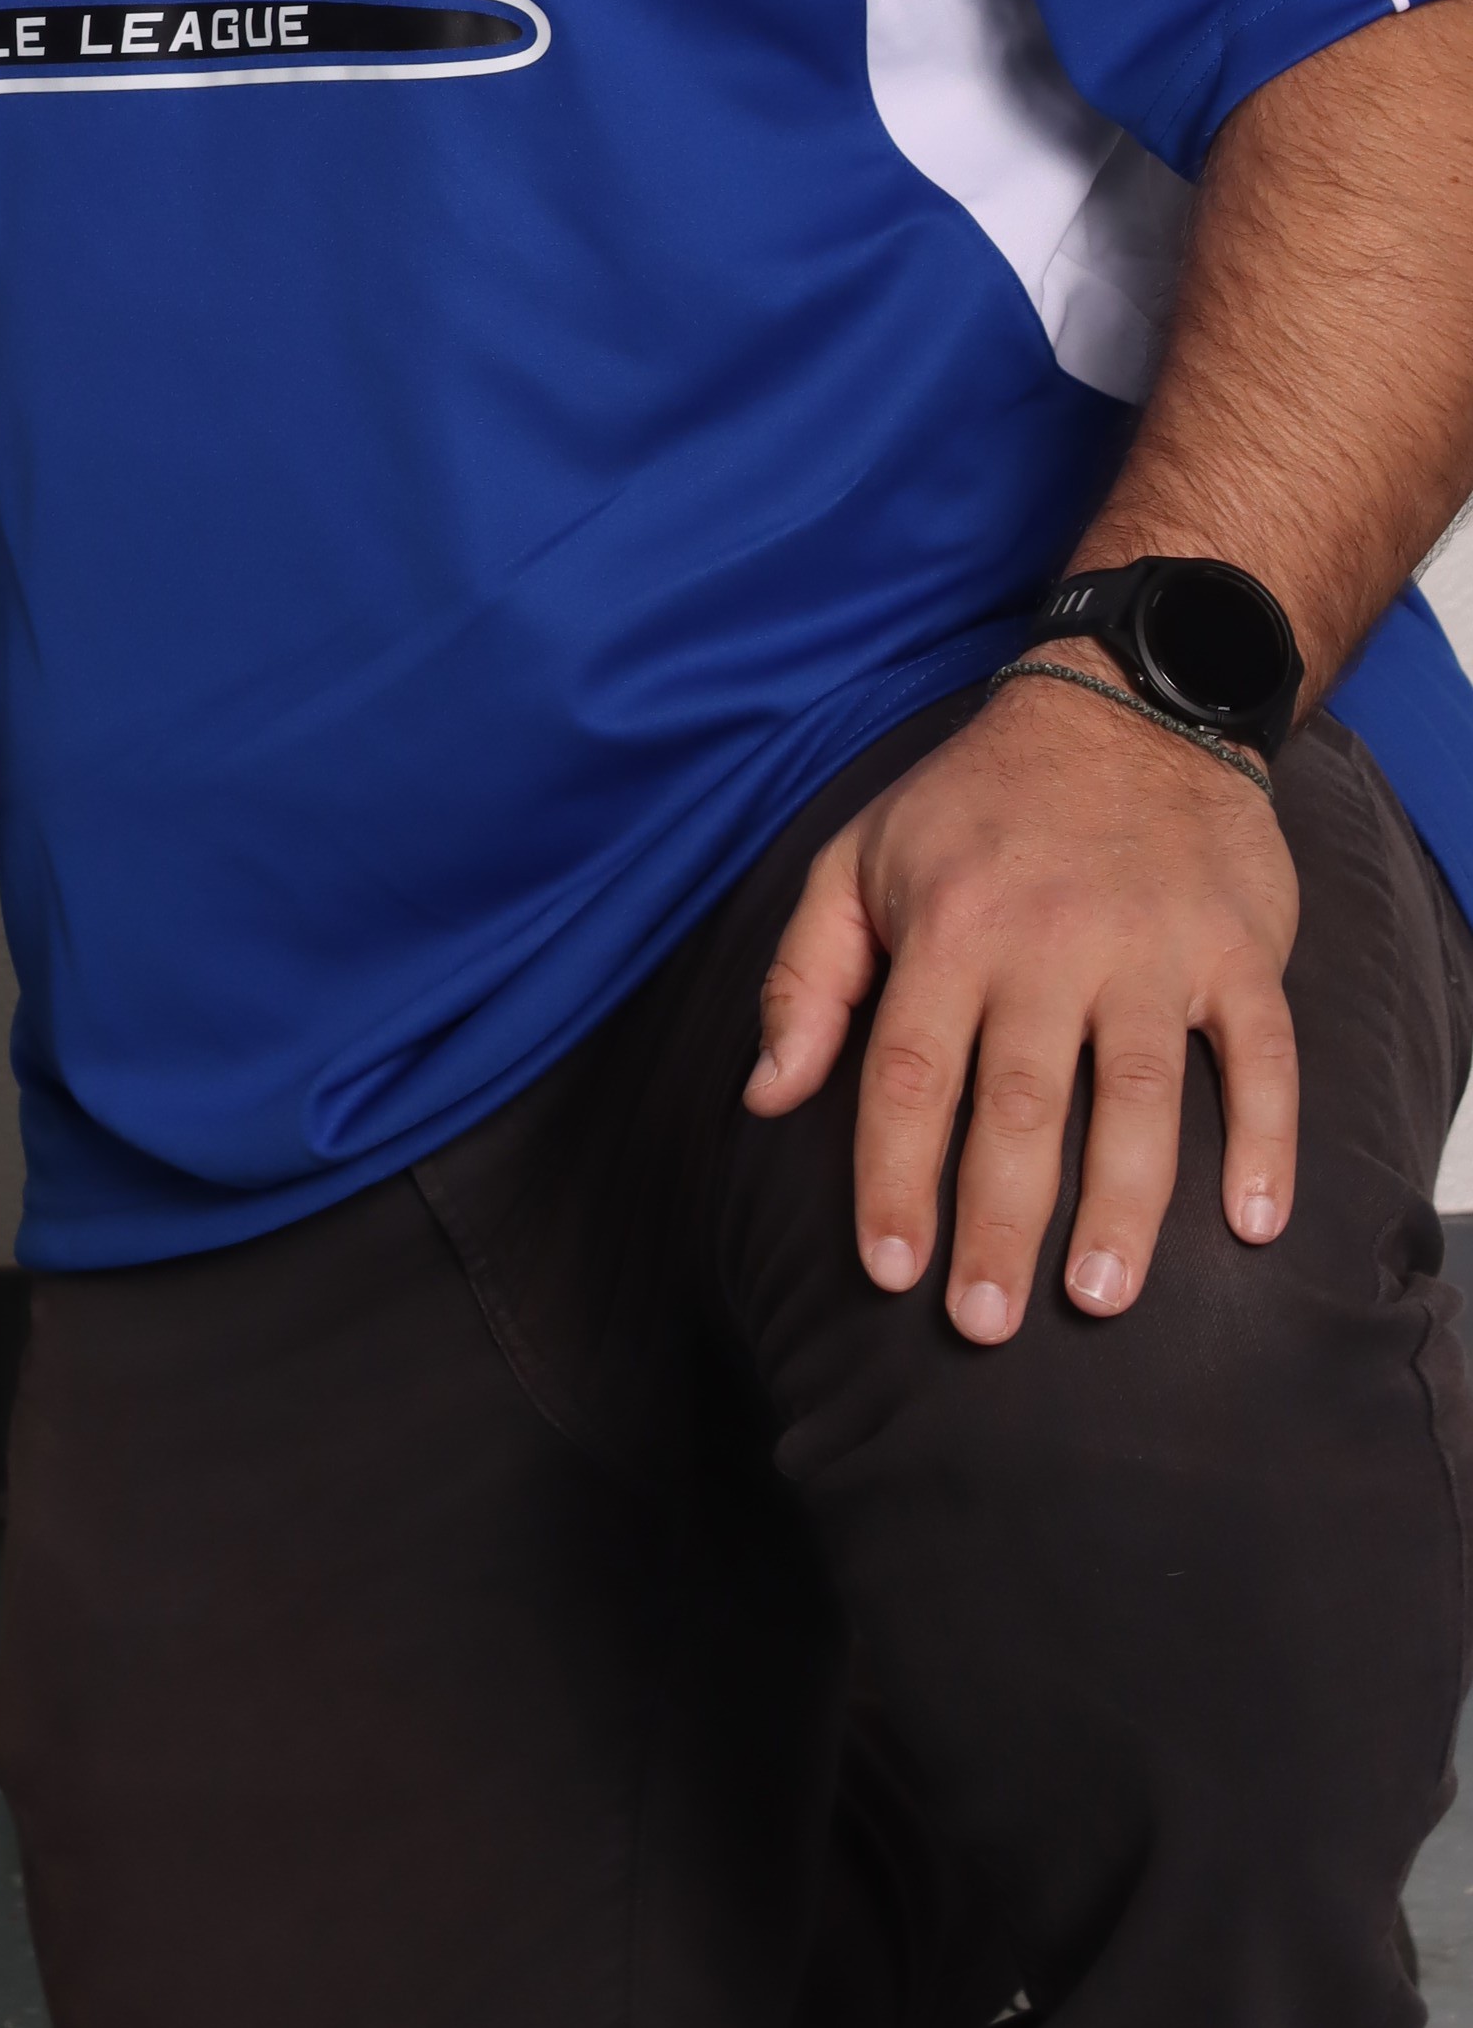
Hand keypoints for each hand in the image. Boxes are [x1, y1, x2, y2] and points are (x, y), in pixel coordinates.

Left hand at [743, 669, 1299, 1341]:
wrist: (1127, 705)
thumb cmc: (975, 802)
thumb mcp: (858, 858)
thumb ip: (803, 978)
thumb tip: (764, 1096)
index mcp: (949, 926)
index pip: (911, 1073)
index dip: (894, 1177)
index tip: (890, 1269)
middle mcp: (1048, 941)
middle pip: (1018, 1103)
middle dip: (997, 1221)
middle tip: (982, 1321)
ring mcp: (1150, 946)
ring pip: (1138, 1092)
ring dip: (1121, 1203)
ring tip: (1099, 1297)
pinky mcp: (1236, 949)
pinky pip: (1260, 1053)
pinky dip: (1264, 1138)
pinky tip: (1253, 1222)